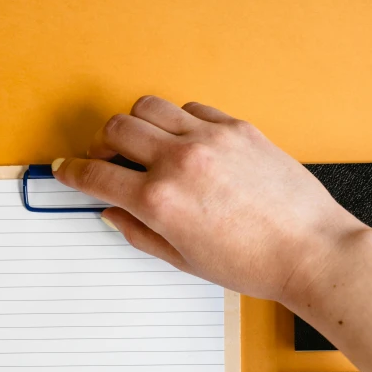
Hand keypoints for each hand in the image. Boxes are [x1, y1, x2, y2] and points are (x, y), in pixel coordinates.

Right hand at [51, 95, 365, 305]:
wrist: (307, 250)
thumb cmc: (250, 264)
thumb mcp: (182, 260)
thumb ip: (138, 232)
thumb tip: (111, 212)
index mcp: (160, 201)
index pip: (96, 175)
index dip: (71, 172)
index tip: (63, 169)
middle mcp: (179, 161)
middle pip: (115, 129)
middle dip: (100, 144)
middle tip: (105, 160)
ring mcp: (209, 138)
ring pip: (148, 107)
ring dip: (134, 124)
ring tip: (143, 147)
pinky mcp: (236, 128)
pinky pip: (190, 107)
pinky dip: (176, 120)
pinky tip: (183, 143)